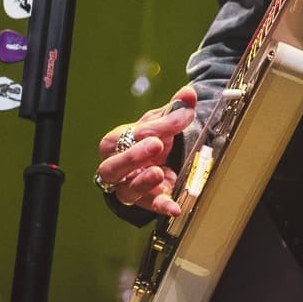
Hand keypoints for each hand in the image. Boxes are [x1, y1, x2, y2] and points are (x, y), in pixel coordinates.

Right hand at [95, 85, 197, 218]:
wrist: (163, 157)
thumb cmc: (153, 137)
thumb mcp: (162, 120)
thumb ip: (176, 108)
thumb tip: (189, 94)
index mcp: (115, 143)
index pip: (124, 137)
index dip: (145, 131)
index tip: (166, 126)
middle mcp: (117, 168)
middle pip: (113, 167)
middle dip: (133, 156)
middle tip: (156, 144)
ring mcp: (130, 187)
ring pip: (127, 190)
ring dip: (143, 182)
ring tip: (160, 173)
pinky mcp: (147, 201)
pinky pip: (151, 206)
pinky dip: (162, 206)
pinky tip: (175, 207)